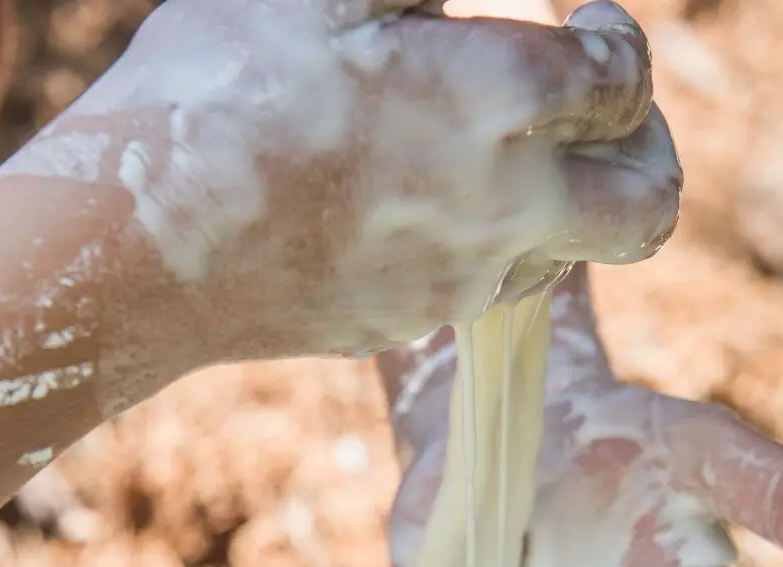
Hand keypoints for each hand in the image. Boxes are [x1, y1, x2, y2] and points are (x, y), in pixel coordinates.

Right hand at [25, 0, 679, 369]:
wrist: (132, 248)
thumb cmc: (213, 90)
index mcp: (494, 100)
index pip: (624, 78)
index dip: (618, 38)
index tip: (578, 18)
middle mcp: (504, 203)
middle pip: (650, 203)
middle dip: (648, 145)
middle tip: (598, 108)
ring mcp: (459, 278)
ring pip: (579, 254)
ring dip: (573, 197)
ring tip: (505, 149)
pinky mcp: (411, 320)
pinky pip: (493, 287)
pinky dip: (497, 242)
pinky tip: (427, 199)